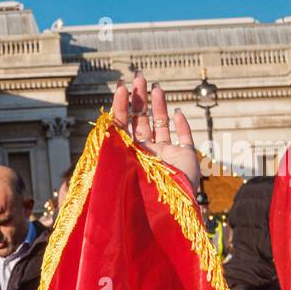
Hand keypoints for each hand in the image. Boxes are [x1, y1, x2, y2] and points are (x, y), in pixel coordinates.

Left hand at [111, 72, 200, 192]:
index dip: (121, 105)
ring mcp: (166, 156)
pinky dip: (181, 124)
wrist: (168, 213)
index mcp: (126, 156)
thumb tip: (105, 119)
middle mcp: (145, 154)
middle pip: (140, 121)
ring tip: (154, 86)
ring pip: (161, 126)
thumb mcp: (121, 167)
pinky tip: (177, 111)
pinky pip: (184, 138)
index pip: (122, 125)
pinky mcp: (186, 159)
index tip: (121, 86)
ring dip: (158, 105)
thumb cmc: (140, 194)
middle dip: (139, 98)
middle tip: (138, 76)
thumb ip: (113, 145)